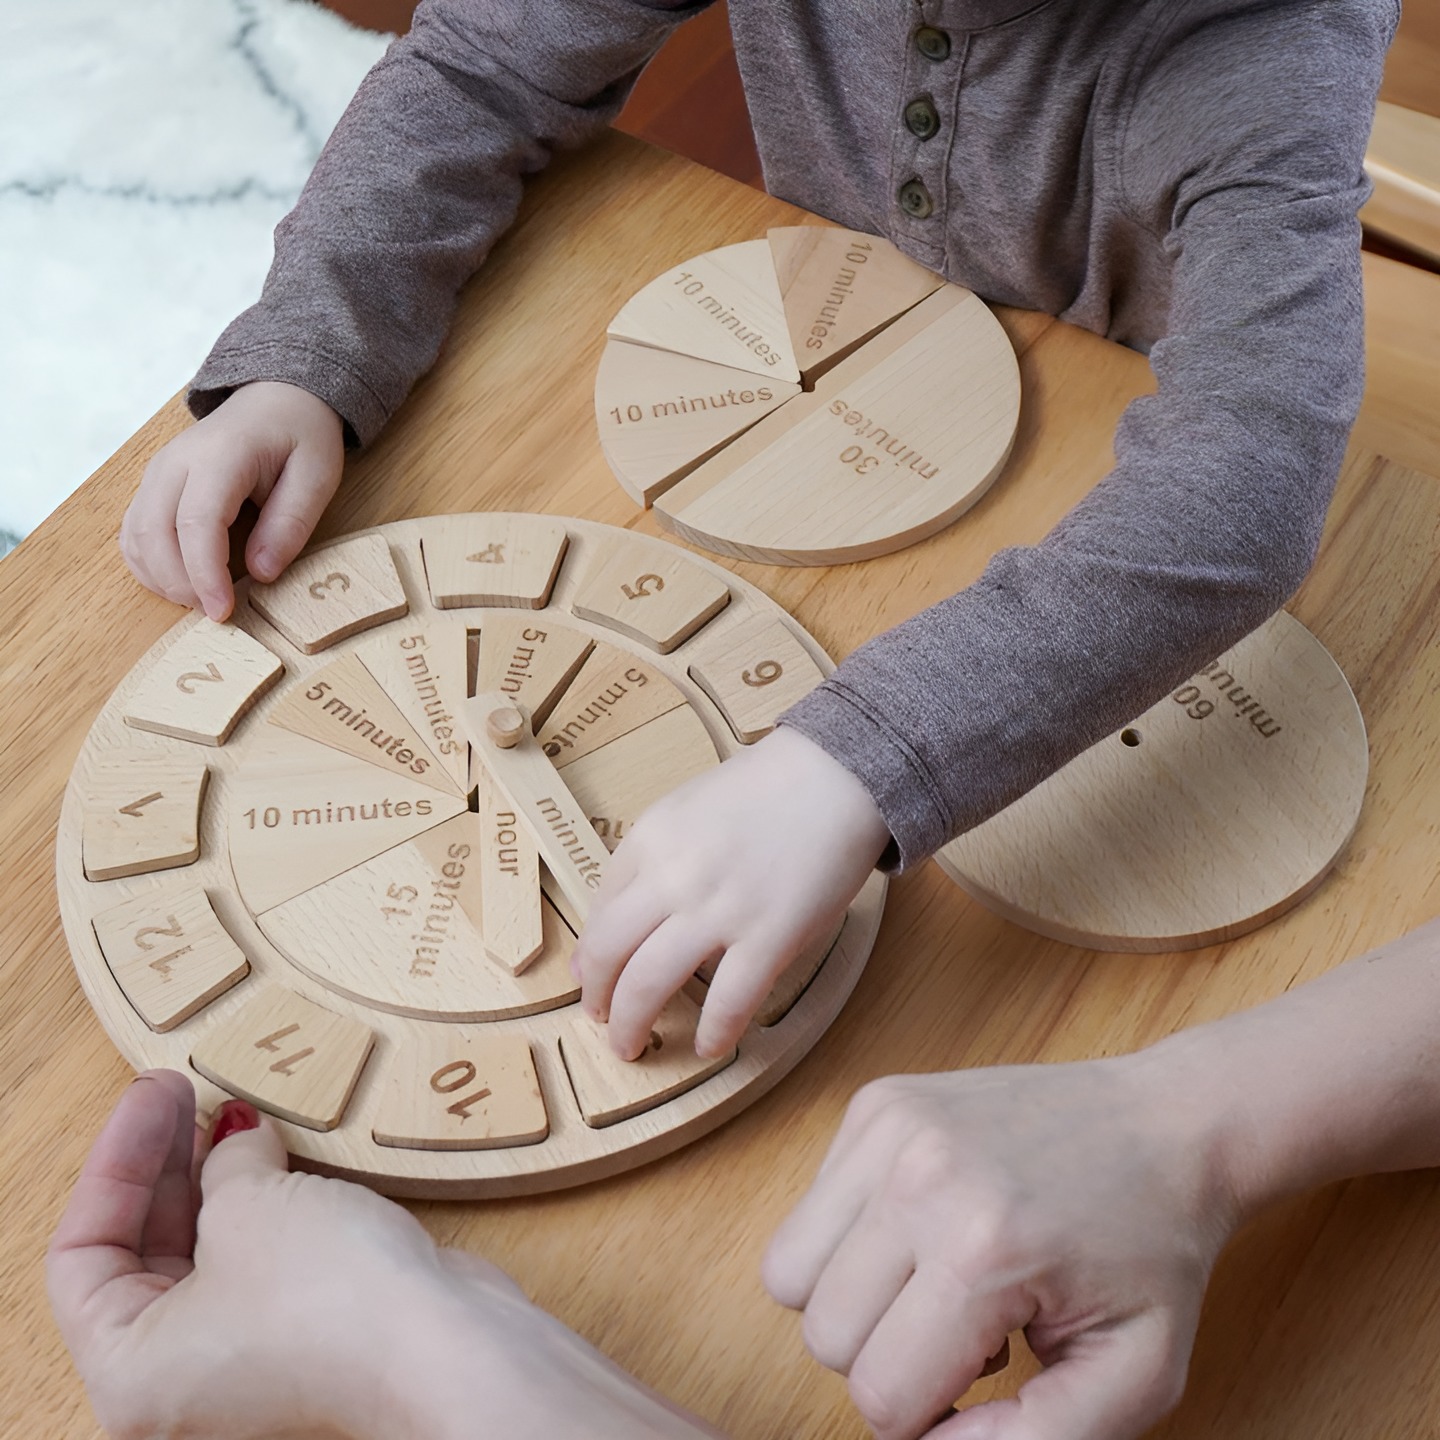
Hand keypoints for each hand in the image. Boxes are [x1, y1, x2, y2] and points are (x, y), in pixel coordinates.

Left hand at [48, 1071, 725, 1439]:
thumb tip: (233, 1141)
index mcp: (132, 1366)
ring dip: (219, 1177)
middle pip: (143, 1254)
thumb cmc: (329, 1301)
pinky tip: (281, 1147)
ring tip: (234, 1106)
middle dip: (168, 1165)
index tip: (156, 1092)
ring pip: (208, 1254)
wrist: (443, 1344)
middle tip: (188, 1089)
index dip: (117, 1160)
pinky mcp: (307, 1334)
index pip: (83, 1254)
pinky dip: (265, 1202)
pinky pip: (264, 1259)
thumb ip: (223, 1164)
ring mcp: (248, 1357)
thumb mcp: (246, 1205)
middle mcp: (181, 1375)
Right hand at [120, 381, 343, 620]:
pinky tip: (182, 583)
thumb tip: (262, 573)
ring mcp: (158, 473)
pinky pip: (135, 533)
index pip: (196, 522)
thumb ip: (290, 523)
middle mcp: (176, 462)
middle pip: (154, 533)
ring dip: (162, 579)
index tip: (222, 610)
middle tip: (217, 612)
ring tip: (203, 600)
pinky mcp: (153, 486)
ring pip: (136, 537)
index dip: (204, 574)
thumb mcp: (317, 476)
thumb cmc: (299, 435)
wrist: (276, 399)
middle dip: (180, 584)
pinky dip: (150, 566)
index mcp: (220, 456)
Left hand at [573, 725, 890, 1060]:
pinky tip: (708, 1046)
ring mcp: (719, 910)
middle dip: (598, 1000)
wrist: (835, 775)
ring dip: (633, 1026)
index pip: (598, 913)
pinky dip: (712, 1033)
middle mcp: (673, 877)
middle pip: (609, 956)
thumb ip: (649, 859)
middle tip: (603, 1021)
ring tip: (632, 1047)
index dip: (588, 957)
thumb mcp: (686, 809)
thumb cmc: (766, 791)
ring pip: (649, 985)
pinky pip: (728, 1003)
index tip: (591, 978)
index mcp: (649, 841)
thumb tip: (615, 920)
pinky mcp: (770, 937)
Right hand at [761, 1056, 1239, 1439]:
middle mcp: (920, 1177)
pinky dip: (850, 1238)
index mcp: (984, 1252)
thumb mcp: (1132, 1379)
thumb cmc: (1152, 1251)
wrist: (1167, 1124)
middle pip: (822, 1335)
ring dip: (850, 1300)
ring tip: (934, 1282)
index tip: (982, 1385)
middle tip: (961, 1334)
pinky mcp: (877, 1100)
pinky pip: (811, 1208)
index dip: (926, 1419)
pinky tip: (924, 1228)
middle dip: (886, 1359)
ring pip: (789, 1269)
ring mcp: (891, 1128)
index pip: (880, 1396)